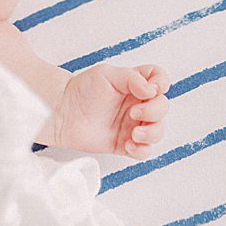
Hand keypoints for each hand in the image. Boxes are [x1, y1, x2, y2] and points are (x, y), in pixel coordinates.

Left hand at [52, 63, 169, 156]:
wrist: (62, 112)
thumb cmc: (81, 89)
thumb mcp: (107, 74)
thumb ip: (132, 78)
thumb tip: (151, 90)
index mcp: (135, 84)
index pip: (160, 80)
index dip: (161, 83)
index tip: (151, 89)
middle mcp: (137, 104)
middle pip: (162, 108)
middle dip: (154, 112)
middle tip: (134, 113)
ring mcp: (132, 125)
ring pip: (158, 131)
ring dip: (152, 133)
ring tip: (134, 133)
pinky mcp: (125, 143)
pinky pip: (144, 151)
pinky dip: (141, 150)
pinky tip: (129, 144)